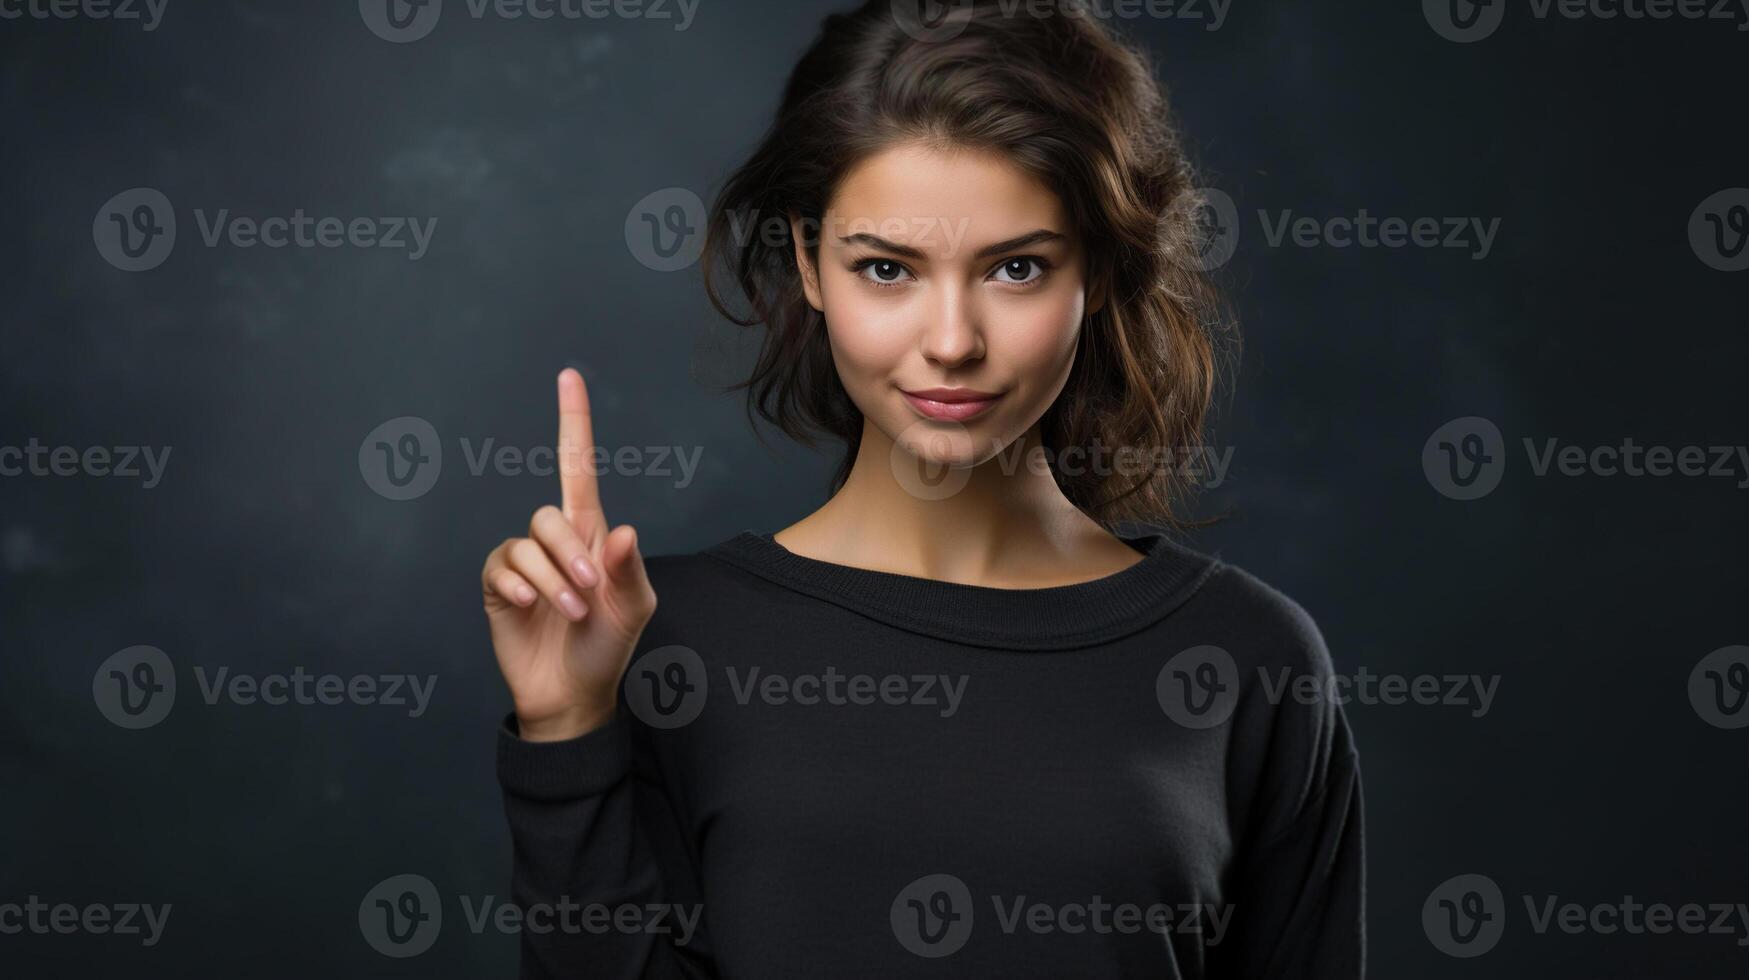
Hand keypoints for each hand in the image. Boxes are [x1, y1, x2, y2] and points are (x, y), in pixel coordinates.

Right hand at [480, 369, 657, 740]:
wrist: (574, 693)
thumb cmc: (609, 646)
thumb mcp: (635, 609)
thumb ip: (630, 570)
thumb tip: (624, 530)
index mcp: (593, 534)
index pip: (578, 466)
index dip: (573, 421)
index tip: (568, 376)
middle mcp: (555, 540)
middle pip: (551, 514)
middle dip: (571, 554)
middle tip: (590, 593)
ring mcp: (524, 562)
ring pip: (528, 542)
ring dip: (553, 579)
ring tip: (571, 612)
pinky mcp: (499, 586)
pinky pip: (502, 566)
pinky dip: (521, 585)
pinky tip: (532, 607)